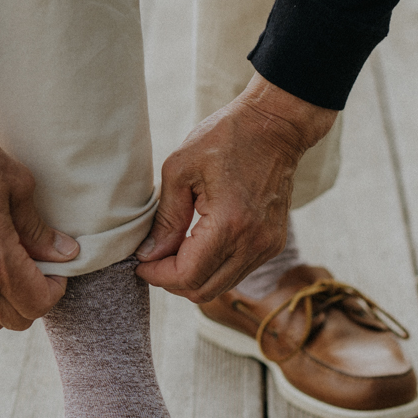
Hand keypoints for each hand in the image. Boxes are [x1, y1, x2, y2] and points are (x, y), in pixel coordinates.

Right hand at [0, 119, 78, 330]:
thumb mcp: (16, 184)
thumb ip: (40, 229)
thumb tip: (66, 253)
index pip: (38, 305)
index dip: (54, 291)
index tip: (54, 270)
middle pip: (15, 321)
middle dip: (33, 300)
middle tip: (34, 271)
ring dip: (4, 305)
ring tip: (7, 274)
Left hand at [135, 75, 336, 302]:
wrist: (276, 126)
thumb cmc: (226, 138)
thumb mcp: (180, 169)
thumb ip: (165, 218)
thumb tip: (149, 255)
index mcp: (229, 224)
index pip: (187, 276)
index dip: (158, 275)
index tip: (141, 262)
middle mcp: (252, 244)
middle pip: (202, 291)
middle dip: (172, 281)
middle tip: (154, 259)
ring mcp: (266, 248)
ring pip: (219, 287)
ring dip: (192, 277)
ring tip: (174, 251)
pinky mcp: (272, 245)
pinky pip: (235, 273)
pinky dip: (212, 268)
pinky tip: (198, 245)